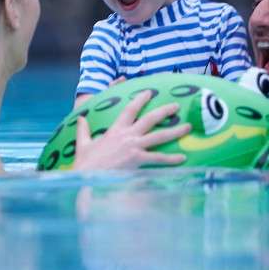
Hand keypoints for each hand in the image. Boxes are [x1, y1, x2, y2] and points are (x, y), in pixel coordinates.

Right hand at [70, 90, 188, 170]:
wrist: (88, 177)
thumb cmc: (86, 163)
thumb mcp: (83, 144)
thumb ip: (83, 130)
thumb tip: (80, 119)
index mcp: (115, 130)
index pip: (130, 110)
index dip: (140, 100)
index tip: (149, 93)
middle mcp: (127, 135)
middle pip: (150, 119)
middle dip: (165, 111)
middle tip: (176, 106)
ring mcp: (134, 147)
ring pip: (159, 136)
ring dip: (175, 131)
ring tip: (188, 127)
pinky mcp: (138, 160)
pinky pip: (158, 158)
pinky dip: (171, 158)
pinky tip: (183, 158)